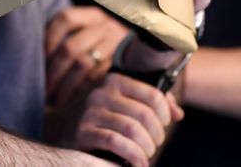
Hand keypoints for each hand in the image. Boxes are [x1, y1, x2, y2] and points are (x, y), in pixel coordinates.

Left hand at [46, 6, 129, 107]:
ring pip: (83, 64)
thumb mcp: (82, 32)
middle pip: (71, 47)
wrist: (128, 50)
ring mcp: (114, 43)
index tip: (38, 60)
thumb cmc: (95, 43)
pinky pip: (95, 78)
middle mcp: (104, 26)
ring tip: (53, 99)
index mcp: (90, 15)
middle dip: (54, 71)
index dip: (49, 39)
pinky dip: (79, 91)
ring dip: (65, 85)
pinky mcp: (120, 63)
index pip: (65, 20)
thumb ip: (62, 38)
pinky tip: (68, 100)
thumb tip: (34, 56)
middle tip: (43, 88)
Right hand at [66, 73, 183, 166]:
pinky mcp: (84, 131)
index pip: (153, 94)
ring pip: (132, 130)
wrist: (62, 130)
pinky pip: (116, 142)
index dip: (165, 114)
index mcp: (116, 81)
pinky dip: (133, 156)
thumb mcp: (123, 104)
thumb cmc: (101, 118)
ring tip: (146, 155)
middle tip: (153, 145)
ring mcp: (91, 112)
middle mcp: (102, 93)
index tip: (163, 125)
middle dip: (156, 136)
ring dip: (146, 148)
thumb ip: (151, 103)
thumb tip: (178, 113)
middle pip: (145, 115)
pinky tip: (138, 164)